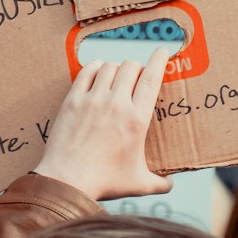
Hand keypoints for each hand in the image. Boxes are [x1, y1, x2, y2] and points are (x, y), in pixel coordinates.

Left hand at [34, 48, 172, 201]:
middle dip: (137, 67)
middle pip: (131, 67)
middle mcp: (117, 104)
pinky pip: (87, 71)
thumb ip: (159, 183)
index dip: (159, 60)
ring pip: (110, 66)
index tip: (163, 52)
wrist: (67, 182)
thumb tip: (170, 185)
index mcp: (137, 119)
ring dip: (117, 68)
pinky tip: (98, 71)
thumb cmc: (103, 182)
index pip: (152, 78)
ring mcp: (93, 100)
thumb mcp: (138, 183)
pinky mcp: (73, 100)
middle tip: (137, 75)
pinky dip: (95, 67)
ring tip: (117, 77)